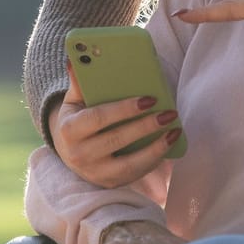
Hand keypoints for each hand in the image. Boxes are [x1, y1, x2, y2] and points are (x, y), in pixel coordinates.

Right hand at [48, 75, 182, 188]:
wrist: (69, 153)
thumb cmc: (77, 119)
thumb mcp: (74, 101)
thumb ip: (79, 82)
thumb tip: (76, 59)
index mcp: (69, 130)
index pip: (99, 118)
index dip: (124, 109)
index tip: (149, 99)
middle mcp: (79, 155)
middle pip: (117, 140)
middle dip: (146, 126)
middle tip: (169, 113)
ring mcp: (95, 173)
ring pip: (129, 163)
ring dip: (156, 148)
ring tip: (174, 131)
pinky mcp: (110, 183)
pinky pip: (136, 173)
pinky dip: (154, 159)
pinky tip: (168, 144)